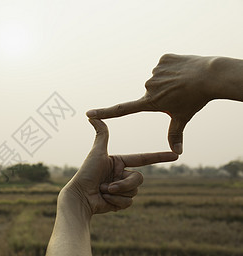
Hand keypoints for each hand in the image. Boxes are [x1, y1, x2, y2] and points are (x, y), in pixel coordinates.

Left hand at [63, 119, 177, 214]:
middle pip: (139, 179)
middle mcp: (121, 175)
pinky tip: (104, 200)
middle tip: (108, 186)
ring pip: (135, 191)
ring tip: (103, 191)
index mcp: (119, 162)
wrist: (80, 197)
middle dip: (124, 183)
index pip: (143, 159)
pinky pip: (129, 202)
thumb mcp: (96, 152)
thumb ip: (101, 134)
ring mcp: (121, 189)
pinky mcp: (120, 202)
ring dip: (118, 192)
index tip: (176, 155)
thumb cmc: (86, 173)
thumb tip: (92, 115)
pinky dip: (116, 201)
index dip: (159, 157)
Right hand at [86, 54, 216, 153]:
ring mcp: (155, 72)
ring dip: (168, 79)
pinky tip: (183, 70)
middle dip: (163, 92)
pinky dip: (173, 67)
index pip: (122, 110)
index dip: (105, 112)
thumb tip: (177, 153)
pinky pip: (165, 64)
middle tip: (180, 92)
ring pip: (159, 77)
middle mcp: (149, 87)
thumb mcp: (183, 117)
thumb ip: (176, 134)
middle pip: (152, 91)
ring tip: (184, 81)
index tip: (89, 113)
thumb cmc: (196, 99)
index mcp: (151, 102)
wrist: (210, 76)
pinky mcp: (163, 59)